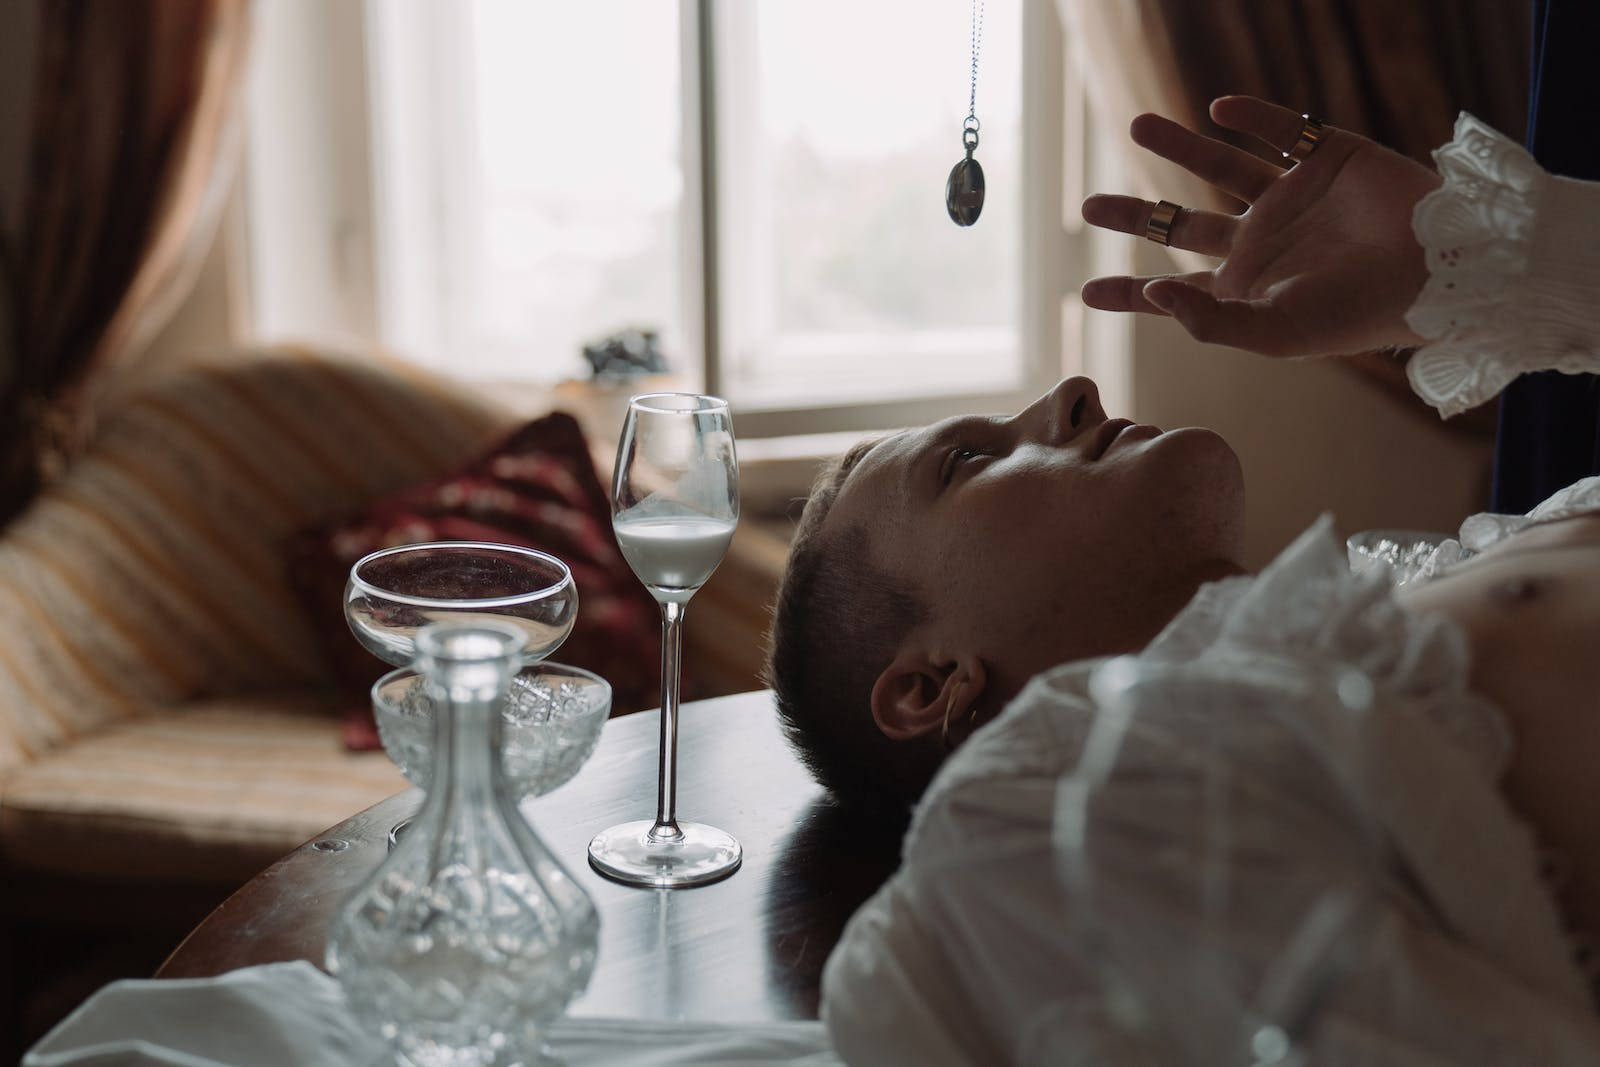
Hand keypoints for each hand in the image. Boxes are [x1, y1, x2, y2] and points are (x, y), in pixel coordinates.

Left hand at [1081, 96, 1441, 358]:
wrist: (1439, 271)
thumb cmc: (1357, 314)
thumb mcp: (1276, 333)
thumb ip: (1210, 319)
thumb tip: (1152, 293)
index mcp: (1246, 287)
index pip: (1173, 289)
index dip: (1129, 293)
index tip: (1084, 291)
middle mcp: (1261, 240)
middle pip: (1181, 223)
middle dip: (1136, 214)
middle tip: (1088, 207)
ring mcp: (1292, 197)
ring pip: (1220, 166)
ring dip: (1179, 145)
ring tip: (1137, 126)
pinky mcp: (1328, 158)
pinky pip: (1280, 129)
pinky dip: (1249, 116)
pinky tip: (1219, 110)